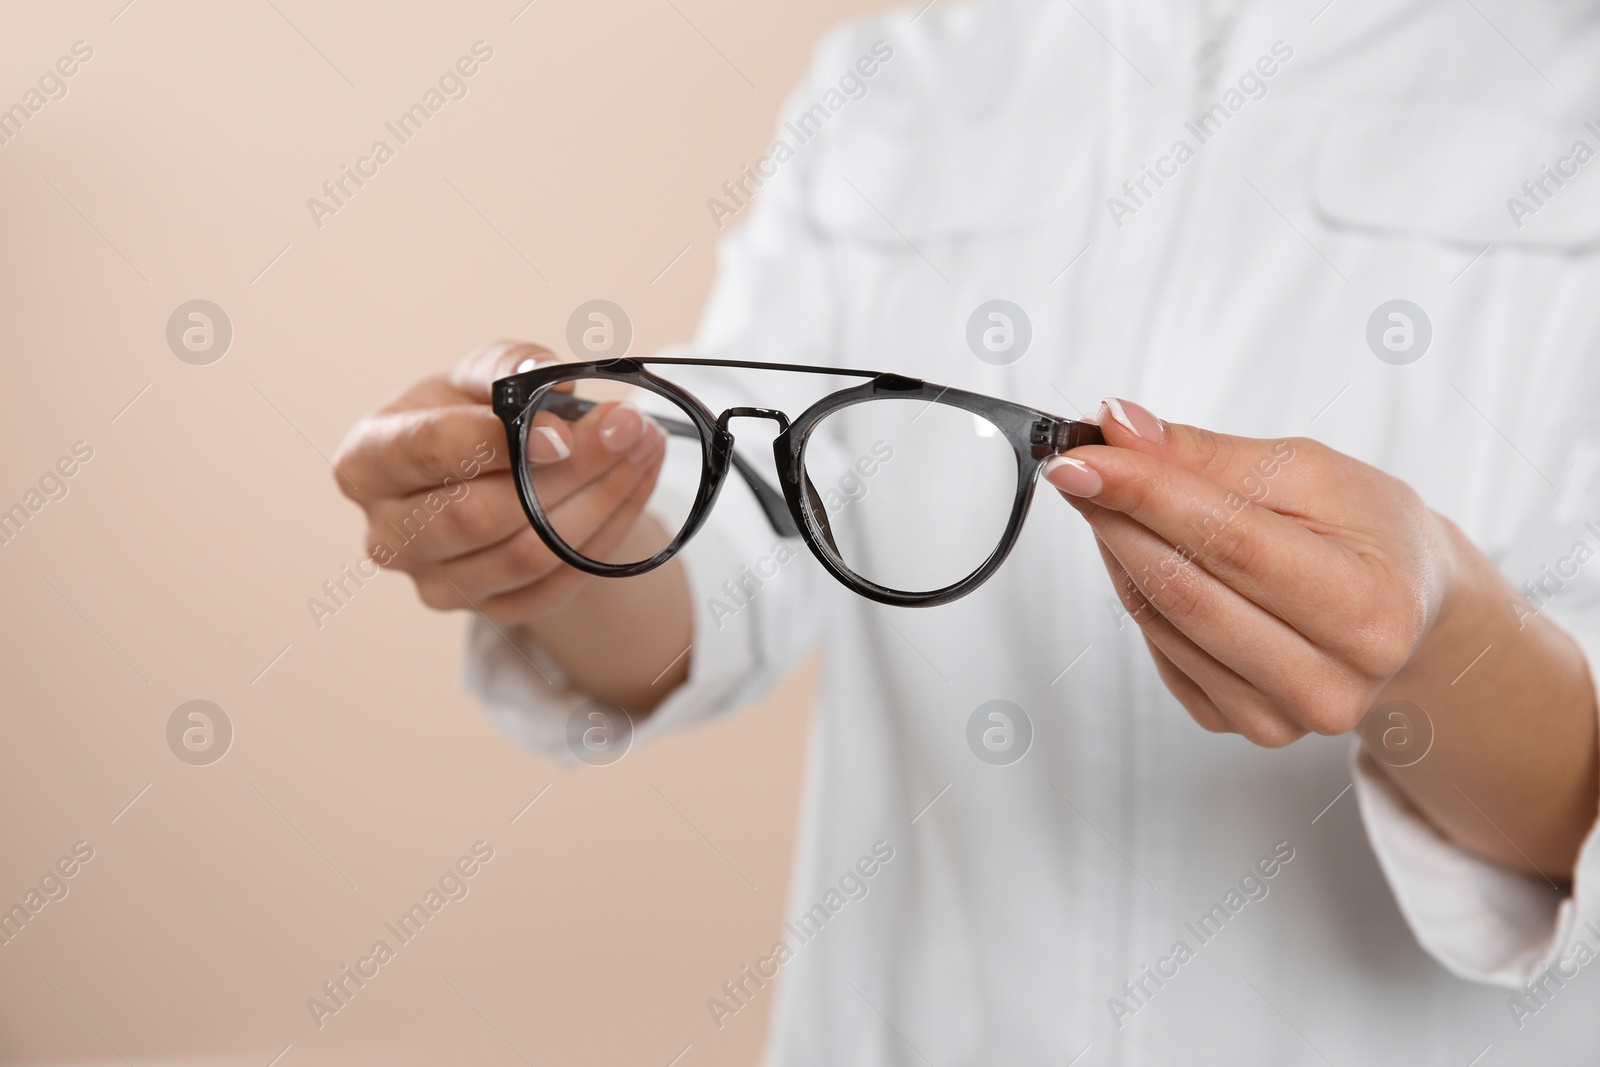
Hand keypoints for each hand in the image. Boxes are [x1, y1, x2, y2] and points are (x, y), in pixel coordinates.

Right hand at [331, 339, 669, 626]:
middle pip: (480, 515)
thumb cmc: (471, 414)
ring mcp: (438, 583)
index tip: (563, 427)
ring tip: (644, 445)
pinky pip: (561, 581)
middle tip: (628, 426)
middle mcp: (389, 534)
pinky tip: (637, 481)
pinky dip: (610, 529)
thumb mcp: (479, 375)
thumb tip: (547, 383)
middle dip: (568, 468)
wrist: (491, 476)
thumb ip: (506, 367)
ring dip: (602, 498)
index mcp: (367, 462)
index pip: (426, 452)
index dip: (496, 440)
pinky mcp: (492, 611)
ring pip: (529, 555)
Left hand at [1042, 398, 1456, 746]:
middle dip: (1117, 516)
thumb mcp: (1310, 472)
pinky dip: (1136, 589)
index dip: (1143, 493)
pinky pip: (1158, 649)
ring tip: (1116, 497)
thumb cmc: (1368, 532)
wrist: (1408, 606)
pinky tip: (1147, 551)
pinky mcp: (1237, 724)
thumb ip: (1208, 455)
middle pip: (1184, 588)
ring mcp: (1280, 716)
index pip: (1228, 541)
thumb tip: (1120, 430)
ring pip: (1159, 619)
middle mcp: (1329, 681)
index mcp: (1368, 609)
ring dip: (1118, 548)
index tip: (1079, 457)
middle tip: (1079, 464)